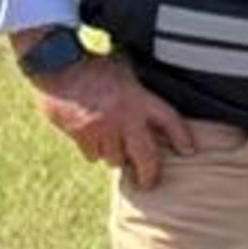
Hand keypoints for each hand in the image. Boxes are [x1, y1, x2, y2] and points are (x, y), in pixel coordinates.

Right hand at [28, 50, 198, 190]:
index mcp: (139, 98)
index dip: (182, 137)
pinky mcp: (80, 136)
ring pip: (115, 159)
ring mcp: (102, 130)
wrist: (58, 65)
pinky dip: (95, 152)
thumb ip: (138, 92)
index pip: (170, 121)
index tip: (189, 151)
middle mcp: (124, 118)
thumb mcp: (125, 72)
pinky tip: (95, 143)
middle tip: (149, 184)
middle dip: (149, 174)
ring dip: (117, 157)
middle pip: (146, 156)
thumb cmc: (93, 64)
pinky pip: (93, 156)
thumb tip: (152, 105)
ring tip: (117, 152)